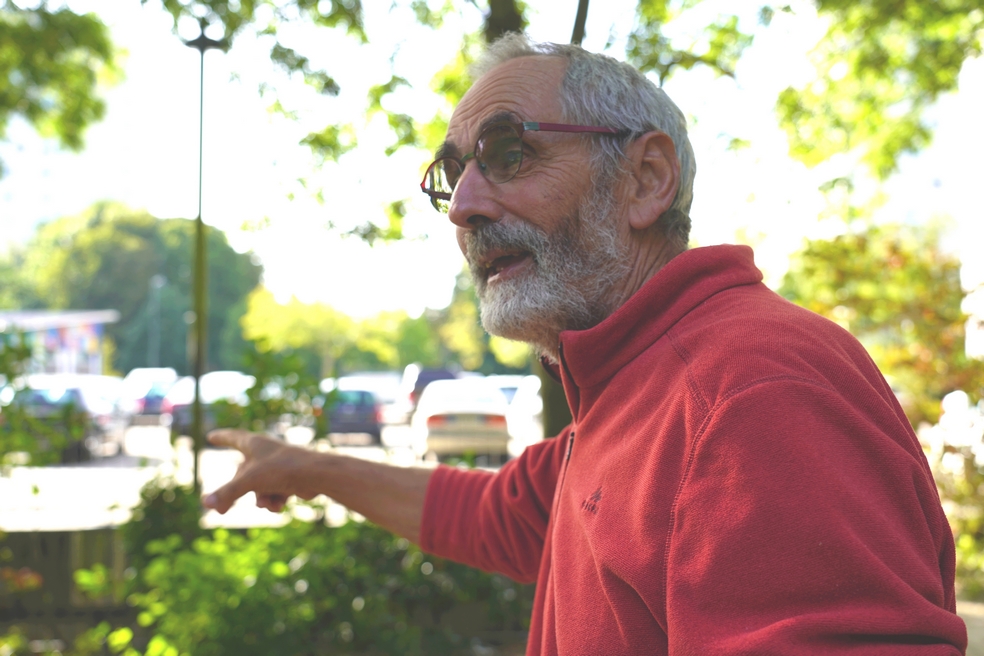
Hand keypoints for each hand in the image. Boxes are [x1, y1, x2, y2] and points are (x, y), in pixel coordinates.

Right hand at [202, 428, 316, 513]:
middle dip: (234, 494)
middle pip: (241, 475)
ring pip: (258, 486)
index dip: (221, 437)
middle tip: (222, 512)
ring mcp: (277, 466)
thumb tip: (206, 503)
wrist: (316, 476)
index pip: (233, 437)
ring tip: (267, 504)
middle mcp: (265, 453)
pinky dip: (274, 500)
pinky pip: (273, 492)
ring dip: (260, 498)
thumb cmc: (282, 469)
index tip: (211, 436)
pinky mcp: (288, 479)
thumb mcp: (250, 481)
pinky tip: (280, 505)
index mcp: (254, 444)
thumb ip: (227, 492)